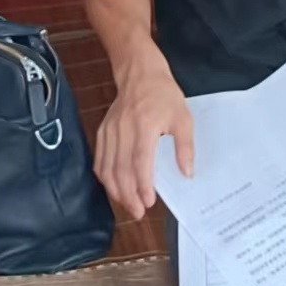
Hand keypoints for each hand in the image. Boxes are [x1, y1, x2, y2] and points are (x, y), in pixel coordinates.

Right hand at [95, 57, 192, 219]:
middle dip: (128, 195)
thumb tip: (186, 173)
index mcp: (144, 125)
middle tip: (138, 212)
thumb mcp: (183, 118)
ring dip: (116, 190)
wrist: (140, 73)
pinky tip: (113, 187)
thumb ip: (185, 147)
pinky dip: (104, 177)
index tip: (148, 201)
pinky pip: (100, 159)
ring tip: (128, 204)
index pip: (139, 161)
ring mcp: (110, 131)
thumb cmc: (163, 95)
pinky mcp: (103, 131)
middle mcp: (123, 129)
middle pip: (120, 169)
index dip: (142, 185)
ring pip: (107, 167)